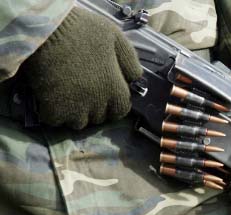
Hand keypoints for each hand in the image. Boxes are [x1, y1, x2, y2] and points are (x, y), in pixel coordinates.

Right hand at [13, 7, 141, 128]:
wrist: (46, 30)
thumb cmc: (83, 31)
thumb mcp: (116, 39)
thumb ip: (130, 61)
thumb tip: (137, 79)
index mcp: (115, 89)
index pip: (121, 110)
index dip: (114, 104)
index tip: (106, 96)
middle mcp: (98, 104)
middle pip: (99, 118)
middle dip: (95, 108)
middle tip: (84, 91)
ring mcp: (75, 110)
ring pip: (79, 123)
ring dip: (75, 113)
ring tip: (68, 96)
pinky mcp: (53, 111)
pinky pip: (56, 121)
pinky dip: (54, 113)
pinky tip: (52, 98)